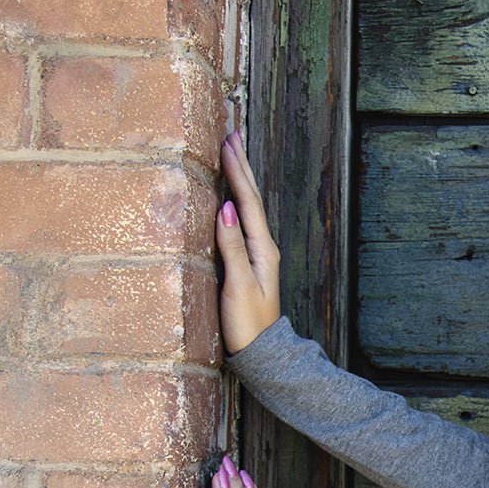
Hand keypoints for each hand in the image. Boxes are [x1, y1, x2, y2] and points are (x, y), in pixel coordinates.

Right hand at [217, 129, 282, 356]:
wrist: (260, 353)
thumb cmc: (247, 324)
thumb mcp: (237, 284)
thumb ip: (231, 246)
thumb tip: (226, 208)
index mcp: (262, 249)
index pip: (247, 201)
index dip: (237, 171)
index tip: (228, 142)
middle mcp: (262, 247)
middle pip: (251, 198)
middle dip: (241, 166)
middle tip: (232, 135)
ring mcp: (256, 254)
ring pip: (247, 207)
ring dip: (240, 179)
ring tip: (232, 154)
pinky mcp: (247, 263)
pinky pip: (242, 221)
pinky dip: (235, 201)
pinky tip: (230, 196)